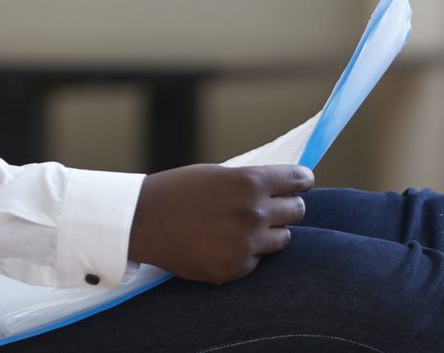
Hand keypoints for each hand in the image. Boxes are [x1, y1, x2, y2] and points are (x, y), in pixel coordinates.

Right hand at [127, 164, 311, 283]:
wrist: (141, 221)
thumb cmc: (177, 192)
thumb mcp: (217, 175)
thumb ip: (250, 182)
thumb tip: (282, 189)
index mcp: (250, 182)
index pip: (299, 180)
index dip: (302, 181)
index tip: (302, 184)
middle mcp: (254, 213)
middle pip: (297, 211)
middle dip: (288, 207)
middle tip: (275, 207)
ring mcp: (246, 244)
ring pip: (283, 239)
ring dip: (270, 233)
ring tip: (246, 228)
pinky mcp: (234, 268)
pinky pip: (257, 261)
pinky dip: (247, 254)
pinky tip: (224, 244)